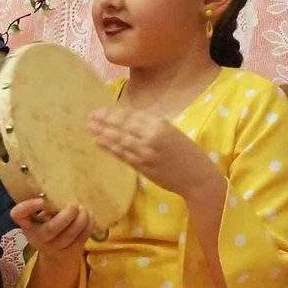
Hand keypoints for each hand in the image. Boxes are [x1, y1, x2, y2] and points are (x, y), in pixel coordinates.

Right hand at [11, 197, 93, 260]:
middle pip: (51, 229)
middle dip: (66, 215)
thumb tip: (61, 185)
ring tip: (84, 209)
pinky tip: (90, 217)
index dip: (28, 206)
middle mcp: (37, 238)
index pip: (18, 215)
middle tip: (74, 205)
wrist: (56, 255)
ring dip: (81, 219)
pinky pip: (81, 238)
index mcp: (27, 224)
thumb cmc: (47, 226)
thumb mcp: (40, 217)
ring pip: (69, 235)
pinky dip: (88, 226)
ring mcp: (54, 248)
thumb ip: (46, 205)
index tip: (42, 200)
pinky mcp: (70, 251)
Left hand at [88, 108, 204, 190]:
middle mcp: (151, 136)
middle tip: (90, 116)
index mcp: (160, 124)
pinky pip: (123, 155)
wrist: (197, 177)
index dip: (114, 113)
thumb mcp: (172, 132)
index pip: (132, 116)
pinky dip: (110, 148)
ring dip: (103, 133)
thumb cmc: (187, 153)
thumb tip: (130, 120)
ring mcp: (146, 152)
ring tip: (90, 127)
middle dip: (105, 121)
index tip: (101, 110)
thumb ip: (152, 126)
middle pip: (123, 126)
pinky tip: (99, 142)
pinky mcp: (143, 167)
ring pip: (120, 140)